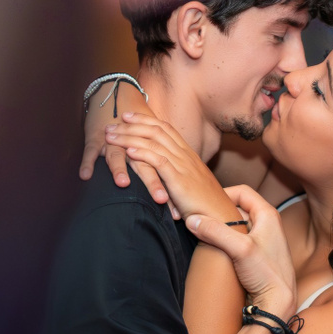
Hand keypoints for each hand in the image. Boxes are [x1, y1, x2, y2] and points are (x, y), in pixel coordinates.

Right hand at [78, 79, 175, 216]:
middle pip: (145, 164)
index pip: (163, 169)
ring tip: (122, 183)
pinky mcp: (94, 138)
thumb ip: (161, 162)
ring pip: (117, 155)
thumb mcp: (151, 142)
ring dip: (119, 168)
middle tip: (162, 199)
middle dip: (153, 182)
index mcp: (149, 147)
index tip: (180, 211)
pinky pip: (89, 151)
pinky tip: (85, 175)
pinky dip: (87, 162)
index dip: (172, 189)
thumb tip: (177, 193)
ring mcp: (112, 141)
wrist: (118, 95)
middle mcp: (133, 144)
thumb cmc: (137, 126)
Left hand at [106, 112, 231, 224]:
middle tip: (111, 124)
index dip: (145, 120)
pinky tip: (129, 152)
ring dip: (129, 137)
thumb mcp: (191, 183)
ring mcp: (183, 166)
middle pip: (156, 131)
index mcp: (188, 154)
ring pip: (153, 143)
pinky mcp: (180, 180)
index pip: (165, 128)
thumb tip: (164, 171)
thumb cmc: (205, 204)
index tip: (128, 116)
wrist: (221, 217)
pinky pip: (159, 161)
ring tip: (111, 137)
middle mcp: (185, 155)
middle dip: (131, 125)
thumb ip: (179, 173)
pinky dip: (143, 154)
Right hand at [185, 185, 297, 320]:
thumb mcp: (240, 249)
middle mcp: (267, 224)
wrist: (278, 304)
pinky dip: (225, 242)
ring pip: (236, 226)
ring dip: (220, 229)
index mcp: (268, 215)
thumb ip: (216, 232)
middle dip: (218, 213)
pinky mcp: (256, 255)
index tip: (205, 203)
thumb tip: (192, 219)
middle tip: (201, 219)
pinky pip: (237, 241)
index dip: (223, 193)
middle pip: (237, 209)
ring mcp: (262, 240)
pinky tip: (214, 249)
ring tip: (204, 234)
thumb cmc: (267, 275)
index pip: (242, 191)